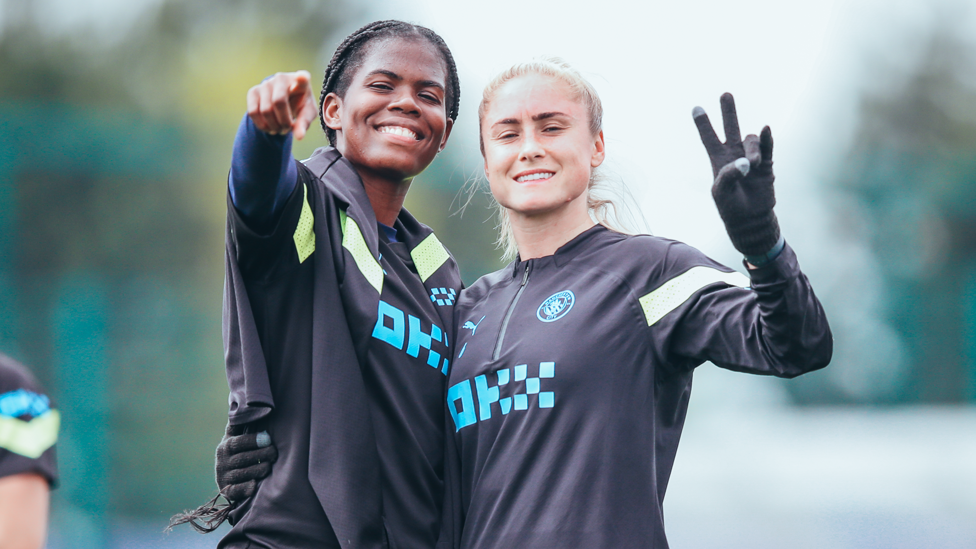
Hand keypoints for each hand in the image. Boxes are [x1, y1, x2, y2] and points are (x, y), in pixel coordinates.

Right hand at [215, 422, 276, 502]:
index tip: (267, 438)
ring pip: (241, 474)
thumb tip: (245, 400)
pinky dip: (245, 489)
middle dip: (260, 455)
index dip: (252, 440)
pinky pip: (236, 491)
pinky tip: (255, 486)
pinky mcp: (227, 492)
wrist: (229, 477)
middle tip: (274, 453)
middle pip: (242, 459)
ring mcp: (224, 477)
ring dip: (257, 470)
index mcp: (225, 446)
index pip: (238, 443)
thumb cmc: (239, 451)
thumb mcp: (236, 436)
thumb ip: (240, 423)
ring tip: (269, 466)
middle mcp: (222, 462)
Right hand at [246, 70, 316, 139]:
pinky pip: (253, 112)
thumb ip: (304, 124)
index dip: (301, 78)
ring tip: (279, 129)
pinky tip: (269, 127)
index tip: (302, 78)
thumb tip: (299, 137)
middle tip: (287, 129)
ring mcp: (266, 83)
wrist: (285, 100)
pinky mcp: (253, 91)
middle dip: (283, 122)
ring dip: (273, 126)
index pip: (302, 78)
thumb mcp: (307, 114)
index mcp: (301, 82)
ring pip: (265, 110)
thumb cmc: (300, 106)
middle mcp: (282, 78)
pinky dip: (261, 125)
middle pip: (278, 102)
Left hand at [692, 93, 780, 257]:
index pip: (708, 138)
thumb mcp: (722, 192)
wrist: (751, 220)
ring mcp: (752, 157)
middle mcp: (734, 154)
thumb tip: (747, 162)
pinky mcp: (767, 164)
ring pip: (751, 140)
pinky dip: (766, 138)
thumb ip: (730, 174)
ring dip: (752, 149)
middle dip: (728, 111)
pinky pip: (767, 146)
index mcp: (718, 160)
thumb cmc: (731, 207)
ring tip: (752, 165)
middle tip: (725, 94)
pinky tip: (765, 130)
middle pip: (731, 128)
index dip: (703, 124)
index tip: (695, 107)